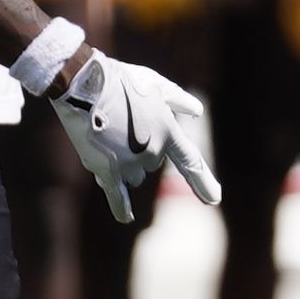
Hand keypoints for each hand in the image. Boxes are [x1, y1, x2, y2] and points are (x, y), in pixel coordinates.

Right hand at [50, 49, 219, 223]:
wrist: (85, 85)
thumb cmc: (123, 81)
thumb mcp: (157, 85)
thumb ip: (180, 100)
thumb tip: (197, 111)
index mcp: (169, 133)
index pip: (191, 163)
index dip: (203, 182)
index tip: (214, 199)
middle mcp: (152, 153)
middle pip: (151, 164)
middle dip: (141, 149)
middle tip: (124, 123)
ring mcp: (129, 164)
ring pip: (133, 176)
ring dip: (125, 164)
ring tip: (109, 135)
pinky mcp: (105, 170)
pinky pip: (117, 196)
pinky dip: (121, 208)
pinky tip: (126, 218)